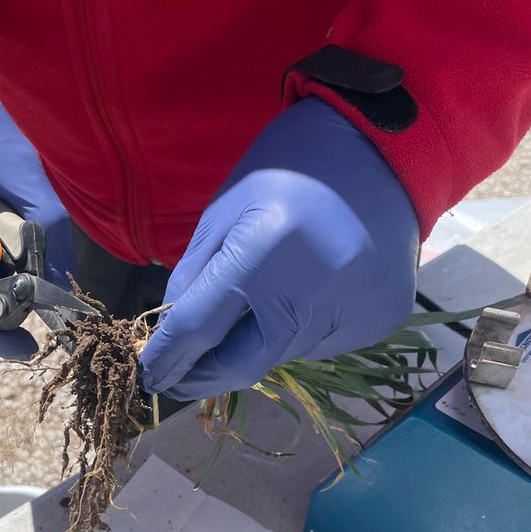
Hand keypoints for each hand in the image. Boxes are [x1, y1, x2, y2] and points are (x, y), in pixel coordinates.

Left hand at [139, 98, 418, 399]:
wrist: (381, 149)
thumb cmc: (289, 169)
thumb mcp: (225, 209)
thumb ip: (195, 274)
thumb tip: (173, 332)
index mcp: (263, 250)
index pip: (199, 325)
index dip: (169, 356)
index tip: (149, 376)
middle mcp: (312, 290)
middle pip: (244, 362)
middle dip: (205, 376)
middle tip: (180, 381)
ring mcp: (353, 309)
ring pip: (283, 353)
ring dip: (257, 343)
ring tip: (261, 304)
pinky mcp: (381, 318)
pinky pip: (323, 343)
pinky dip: (301, 331)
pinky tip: (309, 291)